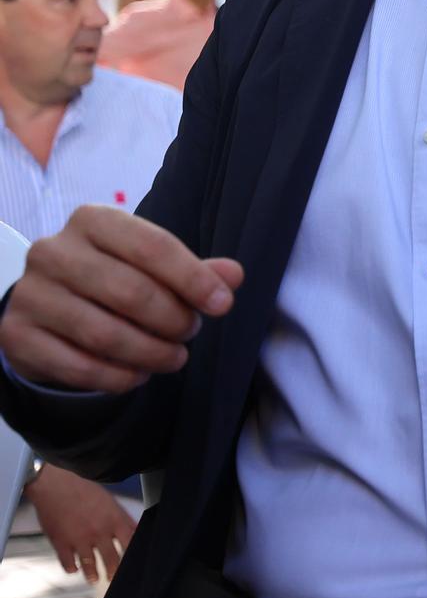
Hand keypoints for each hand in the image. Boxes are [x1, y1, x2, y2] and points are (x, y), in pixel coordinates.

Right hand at [0, 205, 243, 392]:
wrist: (48, 308)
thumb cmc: (112, 278)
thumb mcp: (153, 266)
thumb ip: (195, 271)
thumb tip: (234, 276)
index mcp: (93, 221)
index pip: (152, 246)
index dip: (193, 278)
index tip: (222, 304)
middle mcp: (53, 251)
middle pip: (131, 292)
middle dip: (173, 320)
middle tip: (191, 333)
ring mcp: (30, 294)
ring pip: (105, 334)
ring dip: (151, 353)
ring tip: (174, 357)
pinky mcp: (16, 335)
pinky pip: (77, 366)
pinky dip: (117, 377)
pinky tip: (138, 375)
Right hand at [23, 464, 136, 583]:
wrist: (55, 485)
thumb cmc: (83, 488)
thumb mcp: (109, 500)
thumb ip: (121, 517)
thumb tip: (134, 528)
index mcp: (114, 519)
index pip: (130, 543)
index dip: (133, 555)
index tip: (133, 564)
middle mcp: (99, 532)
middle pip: (112, 558)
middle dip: (114, 571)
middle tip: (113, 577)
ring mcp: (79, 539)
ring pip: (90, 565)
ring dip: (92, 574)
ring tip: (94, 579)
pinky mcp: (61, 543)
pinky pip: (68, 563)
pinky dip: (72, 568)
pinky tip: (73, 569)